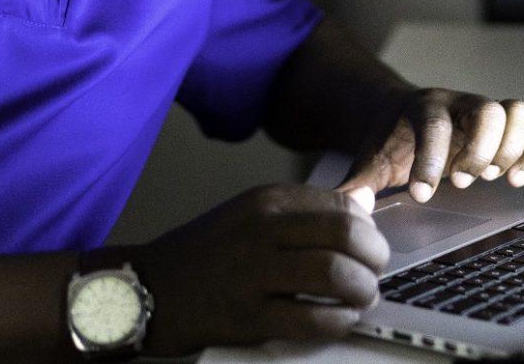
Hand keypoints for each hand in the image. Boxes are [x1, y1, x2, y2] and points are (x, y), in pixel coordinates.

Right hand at [124, 184, 389, 354]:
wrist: (147, 289)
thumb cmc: (205, 254)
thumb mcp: (250, 215)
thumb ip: (304, 212)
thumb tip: (364, 208)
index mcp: (266, 201)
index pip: (340, 204)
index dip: (368, 227)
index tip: (370, 244)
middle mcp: (262, 230)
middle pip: (344, 234)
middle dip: (374, 256)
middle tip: (375, 270)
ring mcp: (254, 274)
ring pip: (334, 275)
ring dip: (363, 290)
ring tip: (363, 297)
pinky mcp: (249, 318)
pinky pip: (313, 319)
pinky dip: (340, 321)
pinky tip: (342, 319)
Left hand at [339, 88, 523, 202]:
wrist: (401, 115)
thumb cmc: (389, 142)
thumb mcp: (370, 160)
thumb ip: (358, 185)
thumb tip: (348, 207)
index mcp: (423, 106)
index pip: (434, 124)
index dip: (431, 160)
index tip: (421, 195)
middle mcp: (459, 103)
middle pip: (487, 110)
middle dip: (480, 152)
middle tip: (461, 183)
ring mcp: (484, 113)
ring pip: (516, 112)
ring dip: (511, 148)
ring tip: (495, 178)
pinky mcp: (503, 128)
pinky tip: (516, 179)